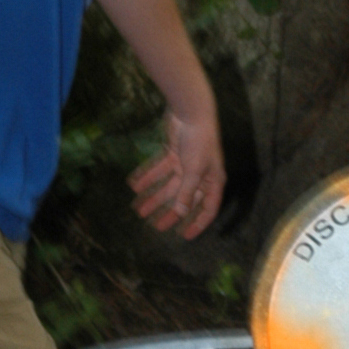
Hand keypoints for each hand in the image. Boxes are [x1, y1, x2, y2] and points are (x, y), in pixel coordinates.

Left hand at [131, 108, 224, 240]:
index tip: (185, 236)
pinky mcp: (173, 153)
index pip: (208, 208)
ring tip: (140, 211)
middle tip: (156, 227)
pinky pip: (159, 170)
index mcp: (212, 181)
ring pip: (169, 186)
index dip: (198, 223)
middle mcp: (200, 175)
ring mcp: (186, 164)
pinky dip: (148, 177)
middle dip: (170, 212)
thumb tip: (181, 212)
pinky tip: (135, 187)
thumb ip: (186, 192)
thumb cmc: (199, 142)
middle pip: (184, 199)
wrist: (191, 112)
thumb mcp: (193, 170)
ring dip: (155, 197)